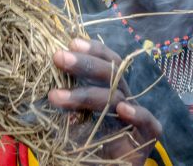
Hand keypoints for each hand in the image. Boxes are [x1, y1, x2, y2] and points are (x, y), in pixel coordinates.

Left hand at [49, 39, 161, 164]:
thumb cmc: (86, 149)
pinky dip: (138, 113)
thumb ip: (64, 101)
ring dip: (86, 94)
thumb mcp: (70, 121)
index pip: (108, 62)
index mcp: (110, 90)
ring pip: (118, 97)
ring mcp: (136, 118)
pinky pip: (148, 122)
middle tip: (59, 57)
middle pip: (112, 73)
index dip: (93, 50)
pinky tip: (123, 109)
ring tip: (55, 97)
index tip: (71, 43)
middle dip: (85, 63)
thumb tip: (44, 78)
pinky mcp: (146, 139)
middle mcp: (124, 99)